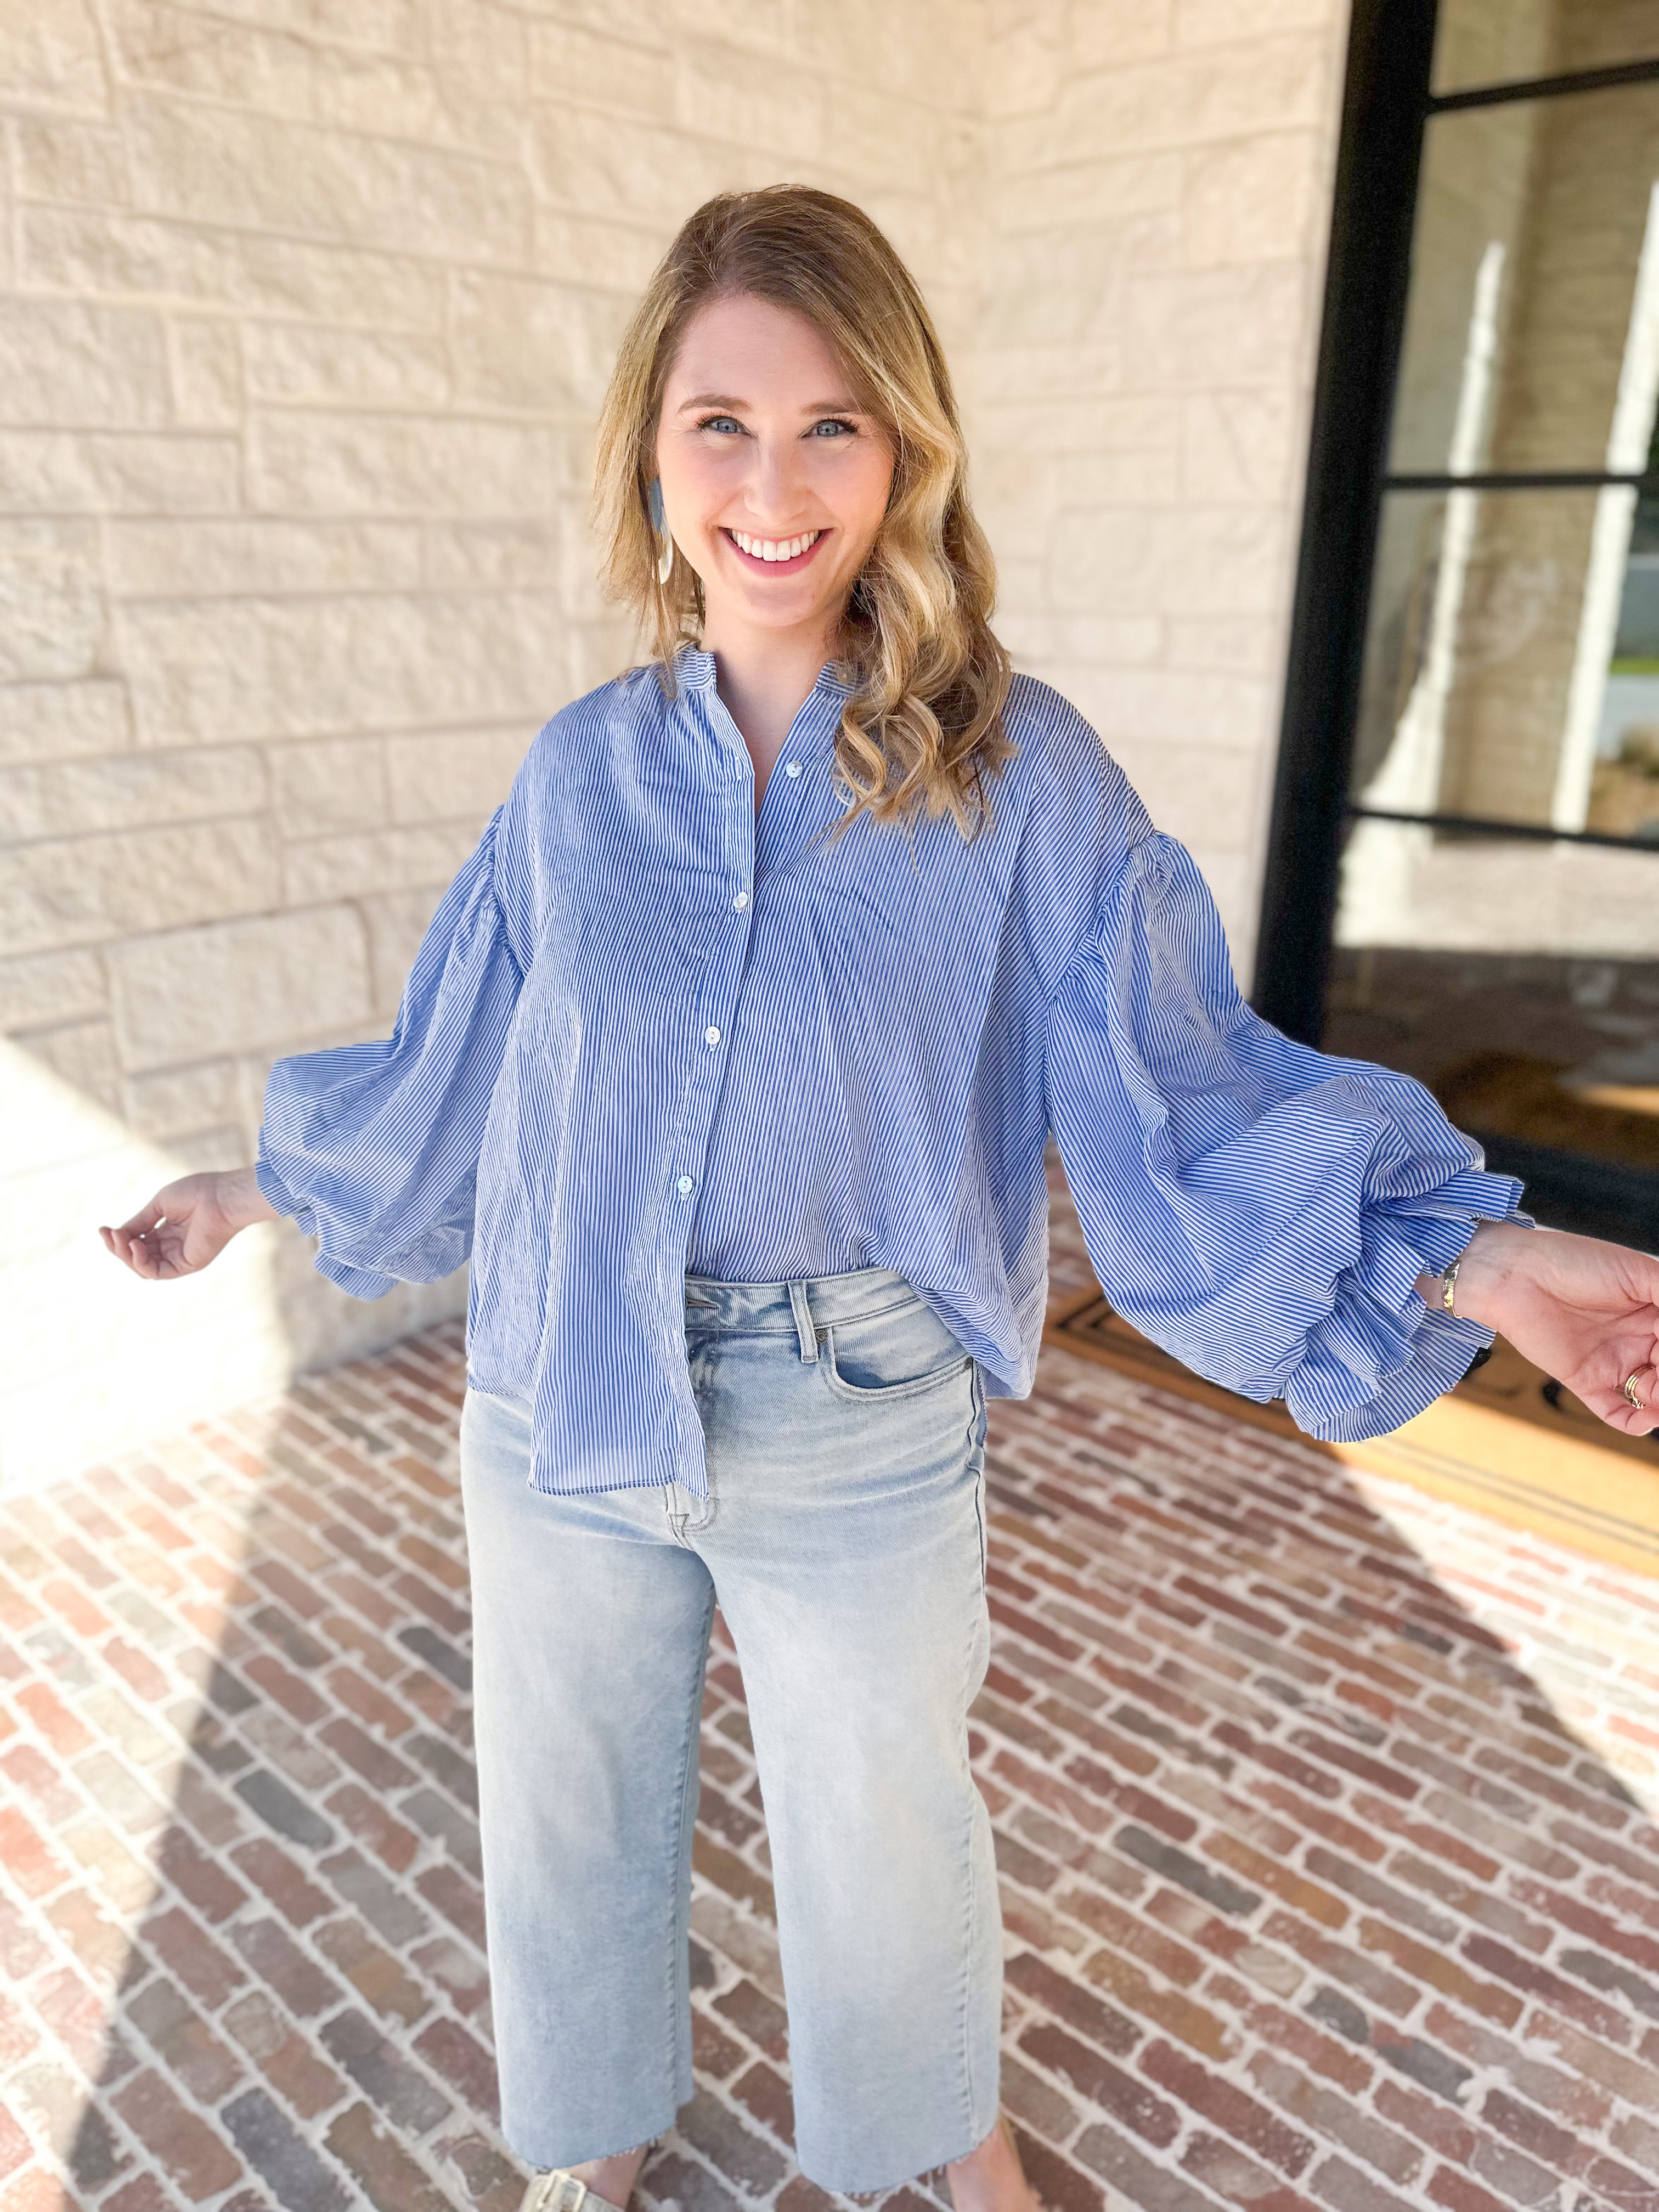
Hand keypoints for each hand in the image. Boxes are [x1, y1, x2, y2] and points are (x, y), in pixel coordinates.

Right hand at [99, 1164, 278, 1281]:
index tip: (103, 1229)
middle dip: (118, 1247)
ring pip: (143, 1267)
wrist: (221, 1195)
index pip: (137, 1242)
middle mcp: (173, 1246)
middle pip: (137, 1256)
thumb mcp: (159, 1205)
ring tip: (120, 1240)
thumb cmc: (196, 1193)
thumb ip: (139, 1222)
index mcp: (168, 1231)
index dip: (119, 1238)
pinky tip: (136, 1246)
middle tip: (108, 1234)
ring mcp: (179, 1257)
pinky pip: (157, 1272)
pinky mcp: (187, 1265)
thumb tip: (117, 1233)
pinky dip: (141, 1263)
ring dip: (126, 1255)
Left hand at [1429, 1220, 1657, 1436]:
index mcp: (1655, 1312)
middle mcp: (1638, 1340)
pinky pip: (1615, 1411)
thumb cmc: (1573, 1261)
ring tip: (1657, 1395)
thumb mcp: (1634, 1272)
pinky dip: (1633, 1422)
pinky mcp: (1585, 1379)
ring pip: (1653, 1396)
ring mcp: (1612, 1361)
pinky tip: (1644, 1421)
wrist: (1514, 1274)